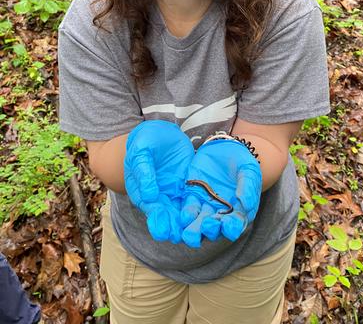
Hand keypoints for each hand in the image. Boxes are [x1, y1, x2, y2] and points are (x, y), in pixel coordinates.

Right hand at [124, 120, 194, 241]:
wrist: (160, 132)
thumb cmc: (145, 141)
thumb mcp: (142, 152)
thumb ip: (144, 171)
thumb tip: (149, 195)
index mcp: (142, 192)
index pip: (150, 209)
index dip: (158, 221)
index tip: (165, 233)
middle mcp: (158, 197)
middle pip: (167, 216)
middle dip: (176, 228)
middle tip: (185, 239)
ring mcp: (173, 193)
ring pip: (182, 212)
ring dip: (190, 223)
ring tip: (200, 234)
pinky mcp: (187, 186)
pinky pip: (194, 200)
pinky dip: (201, 209)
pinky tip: (212, 218)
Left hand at [180, 139, 261, 247]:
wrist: (224, 148)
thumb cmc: (241, 162)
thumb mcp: (249, 170)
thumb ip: (248, 186)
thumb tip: (245, 204)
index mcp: (239, 211)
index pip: (236, 224)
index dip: (232, 227)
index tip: (228, 226)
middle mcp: (221, 213)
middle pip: (216, 228)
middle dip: (212, 230)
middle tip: (207, 226)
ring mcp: (206, 206)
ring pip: (200, 223)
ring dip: (195, 230)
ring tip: (190, 233)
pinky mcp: (192, 197)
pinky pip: (188, 208)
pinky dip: (186, 215)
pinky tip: (184, 218)